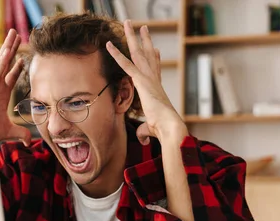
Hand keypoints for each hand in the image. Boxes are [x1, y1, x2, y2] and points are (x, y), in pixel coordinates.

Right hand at [0, 30, 30, 154]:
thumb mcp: (8, 131)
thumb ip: (20, 132)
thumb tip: (29, 140)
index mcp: (2, 94)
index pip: (11, 76)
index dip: (18, 67)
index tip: (24, 57)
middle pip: (6, 64)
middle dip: (12, 49)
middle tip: (17, 35)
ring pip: (1, 62)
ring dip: (7, 48)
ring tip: (13, 34)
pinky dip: (2, 60)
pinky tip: (7, 50)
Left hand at [106, 21, 186, 145]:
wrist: (170, 128)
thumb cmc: (163, 131)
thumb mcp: (151, 130)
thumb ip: (145, 132)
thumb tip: (143, 140)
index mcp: (157, 90)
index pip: (155, 71)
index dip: (155, 59)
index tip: (155, 49)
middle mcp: (154, 80)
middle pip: (148, 56)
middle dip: (145, 41)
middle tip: (142, 27)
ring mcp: (148, 78)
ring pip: (138, 53)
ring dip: (132, 37)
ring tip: (128, 22)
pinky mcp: (141, 81)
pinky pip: (126, 64)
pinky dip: (116, 54)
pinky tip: (109, 44)